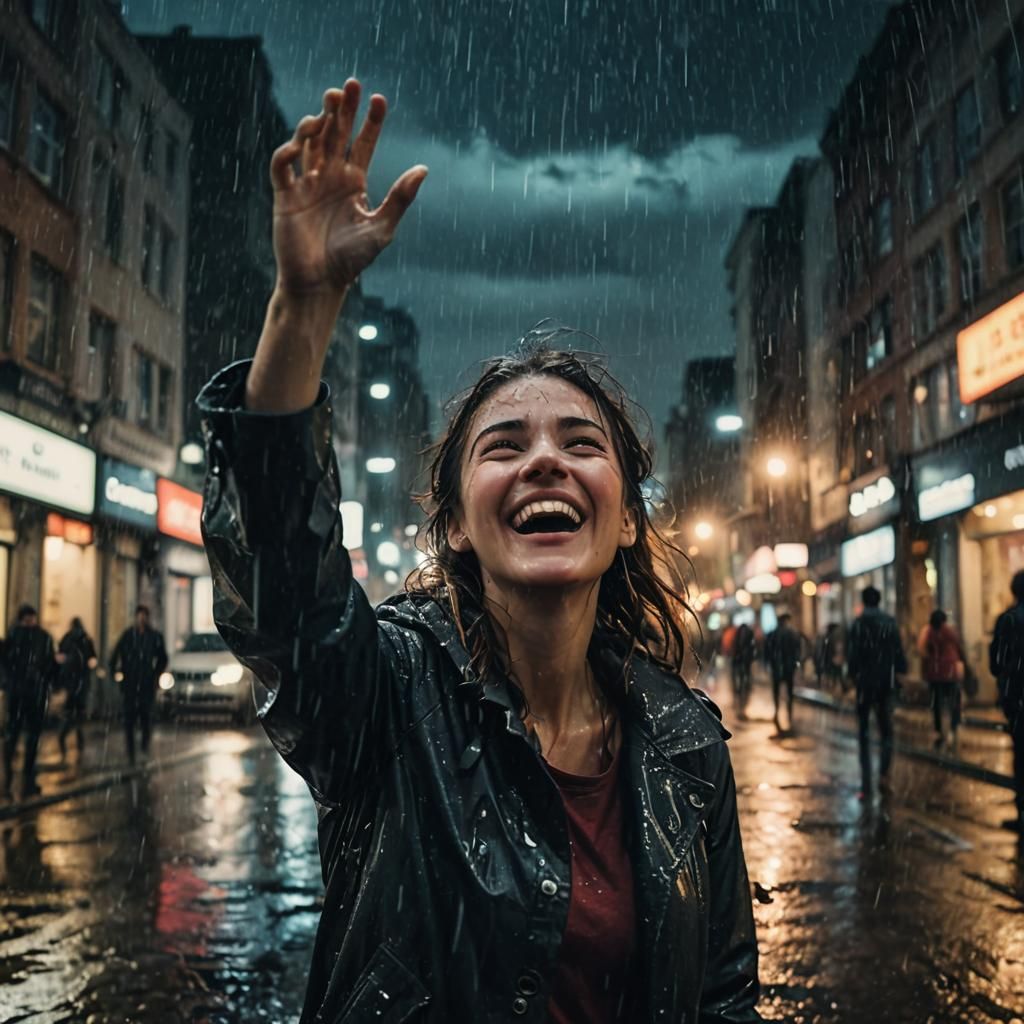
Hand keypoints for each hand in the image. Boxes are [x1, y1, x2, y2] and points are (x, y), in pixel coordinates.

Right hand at [269, 80, 427, 296]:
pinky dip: (288, 152)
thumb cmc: (352, 261)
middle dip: (341, 109)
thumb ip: (400, 198)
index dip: (370, 121)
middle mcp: (329, 178)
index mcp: (353, 183)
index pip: (362, 143)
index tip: (379, 99)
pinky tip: (300, 143)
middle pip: (334, 133)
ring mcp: (306, 184)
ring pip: (308, 142)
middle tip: (349, 85)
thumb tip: (423, 168)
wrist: (320, 284)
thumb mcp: (382, 227)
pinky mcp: (284, 196)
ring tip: (328, 105)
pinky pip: (282, 166)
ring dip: (316, 121)